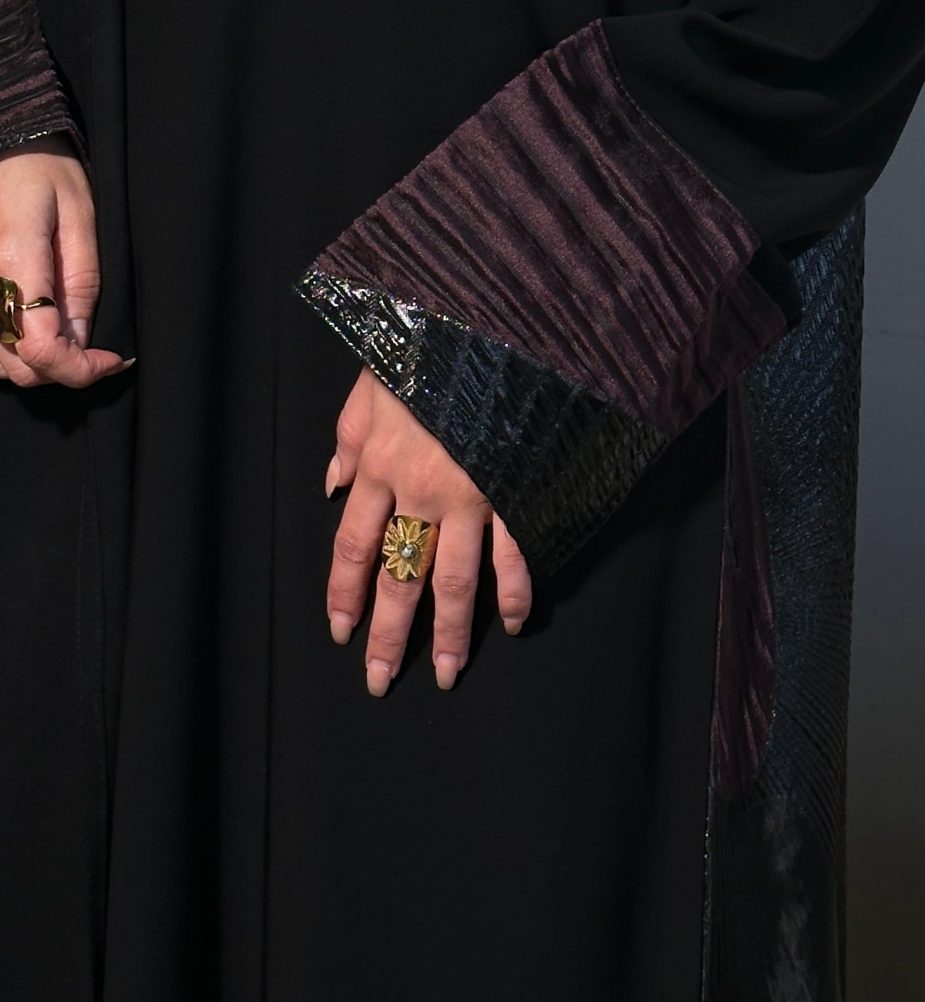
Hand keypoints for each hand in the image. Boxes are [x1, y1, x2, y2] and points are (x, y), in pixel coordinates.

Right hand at [0, 144, 129, 388]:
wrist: (7, 147)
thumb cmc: (45, 170)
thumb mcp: (81, 217)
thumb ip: (81, 283)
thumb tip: (82, 341)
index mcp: (15, 261)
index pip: (42, 348)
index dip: (81, 368)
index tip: (112, 359)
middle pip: (18, 366)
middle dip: (63, 371)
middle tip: (96, 352)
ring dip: (36, 366)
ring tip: (68, 340)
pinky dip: (13, 352)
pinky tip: (39, 332)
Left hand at [325, 369, 532, 694]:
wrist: (491, 321)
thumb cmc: (426, 342)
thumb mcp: (371, 380)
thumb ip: (349, 434)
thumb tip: (332, 481)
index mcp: (380, 464)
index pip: (352, 545)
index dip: (344, 593)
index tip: (340, 631)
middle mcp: (421, 491)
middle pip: (399, 577)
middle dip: (388, 634)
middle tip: (380, 680)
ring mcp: (472, 496)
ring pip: (455, 580)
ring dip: (449, 633)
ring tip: (444, 674)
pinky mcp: (515, 489)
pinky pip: (514, 551)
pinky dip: (514, 591)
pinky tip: (511, 624)